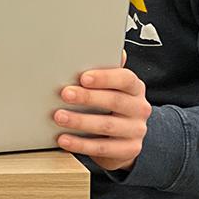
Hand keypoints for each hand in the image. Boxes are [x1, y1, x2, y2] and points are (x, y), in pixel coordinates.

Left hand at [53, 51, 150, 170]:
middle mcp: (140, 108)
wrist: (124, 138)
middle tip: (64, 94)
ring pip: (107, 126)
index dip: (105, 77)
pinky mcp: (129, 150)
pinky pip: (103, 148)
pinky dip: (81, 144)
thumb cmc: (110, 105)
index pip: (125, 79)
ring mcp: (136, 131)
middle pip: (115, 101)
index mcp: (135, 87)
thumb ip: (104, 70)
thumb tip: (106, 49)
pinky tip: (63, 139)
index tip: (83, 77)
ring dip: (80, 121)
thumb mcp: (111, 87)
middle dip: (88, 97)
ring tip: (58, 116)